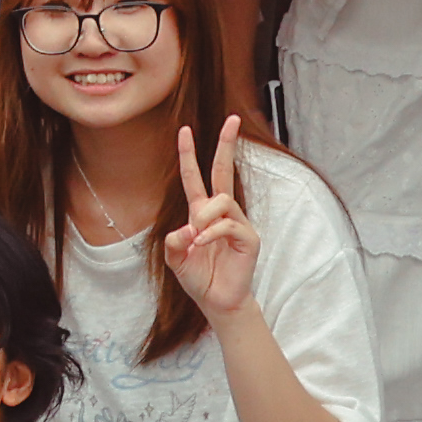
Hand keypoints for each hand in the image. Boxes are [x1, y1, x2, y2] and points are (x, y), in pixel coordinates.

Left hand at [156, 124, 262, 326]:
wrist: (217, 302)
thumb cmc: (199, 278)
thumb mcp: (175, 259)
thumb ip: (173, 243)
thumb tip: (186, 228)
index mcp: (201, 213)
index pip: (195, 177)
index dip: (189, 154)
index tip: (185, 130)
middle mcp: (221, 213)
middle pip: (224, 171)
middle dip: (227, 144)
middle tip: (232, 119)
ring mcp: (237, 224)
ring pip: (222, 201)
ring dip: (205, 216)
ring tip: (196, 237)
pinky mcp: (248, 238)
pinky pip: (229, 225)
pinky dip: (212, 232)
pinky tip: (202, 244)